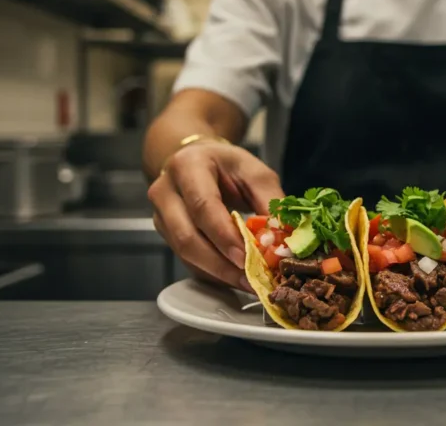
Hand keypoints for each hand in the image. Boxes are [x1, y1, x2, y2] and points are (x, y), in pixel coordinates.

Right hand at [148, 140, 284, 290]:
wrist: (200, 162)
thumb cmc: (229, 167)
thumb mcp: (255, 174)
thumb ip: (270, 202)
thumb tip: (285, 236)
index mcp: (188, 166)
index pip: (202, 206)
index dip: (224, 235)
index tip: (247, 257)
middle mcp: (165, 191)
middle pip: (187, 237)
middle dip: (221, 264)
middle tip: (252, 278)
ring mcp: (161, 216)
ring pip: (185, 254)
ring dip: (218, 273)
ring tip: (249, 282)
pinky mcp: (166, 235)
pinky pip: (188, 261)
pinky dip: (213, 274)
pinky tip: (236, 278)